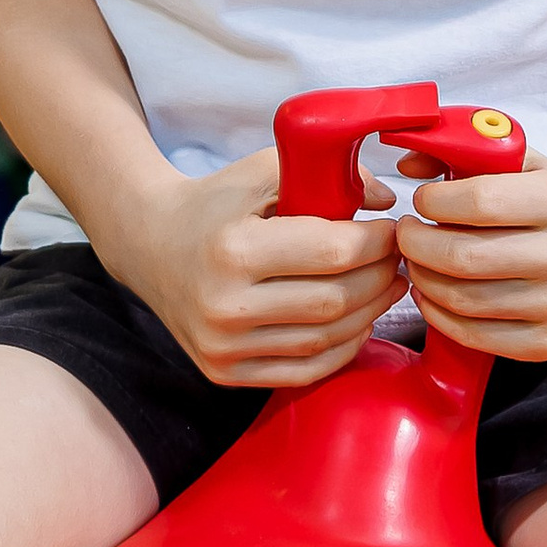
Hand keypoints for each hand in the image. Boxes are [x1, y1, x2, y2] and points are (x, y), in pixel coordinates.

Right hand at [106, 149, 404, 387]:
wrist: (149, 247)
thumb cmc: (214, 205)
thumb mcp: (262, 173)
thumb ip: (325, 175)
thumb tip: (384, 202)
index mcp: (234, 249)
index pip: (334, 252)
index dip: (378, 242)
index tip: (393, 230)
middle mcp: (225, 305)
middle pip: (335, 301)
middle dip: (381, 278)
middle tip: (397, 260)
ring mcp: (223, 346)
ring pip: (326, 340)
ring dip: (369, 314)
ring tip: (384, 287)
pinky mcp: (224, 373)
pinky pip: (304, 372)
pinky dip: (342, 349)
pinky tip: (357, 322)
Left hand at [393, 151, 546, 363]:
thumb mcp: (523, 163)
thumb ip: (466, 152)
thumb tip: (407, 164)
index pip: (479, 200)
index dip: (434, 200)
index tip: (422, 200)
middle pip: (464, 256)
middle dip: (416, 244)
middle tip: (406, 234)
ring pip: (462, 299)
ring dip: (422, 278)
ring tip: (417, 260)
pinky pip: (473, 335)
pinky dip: (437, 314)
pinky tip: (432, 292)